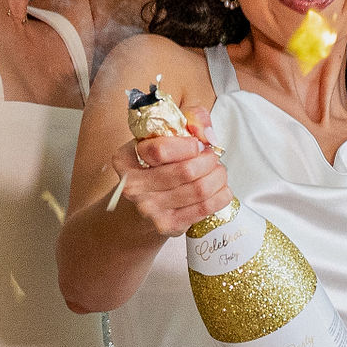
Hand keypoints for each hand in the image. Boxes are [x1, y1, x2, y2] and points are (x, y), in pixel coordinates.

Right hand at [118, 121, 229, 236]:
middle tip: (213, 158)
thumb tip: (207, 131)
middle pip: (186, 171)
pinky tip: (220, 188)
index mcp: (126, 159)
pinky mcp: (168, 226)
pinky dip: (220, 195)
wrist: (140, 211)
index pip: (160, 150)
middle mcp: (133, 186)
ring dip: (218, 177)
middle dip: (209, 161)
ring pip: (199, 189)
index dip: (188, 145)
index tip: (198, 144)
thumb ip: (186, 121)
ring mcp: (149, 209)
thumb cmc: (154, 169)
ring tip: (218, 172)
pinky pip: (205, 208)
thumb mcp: (159, 139)